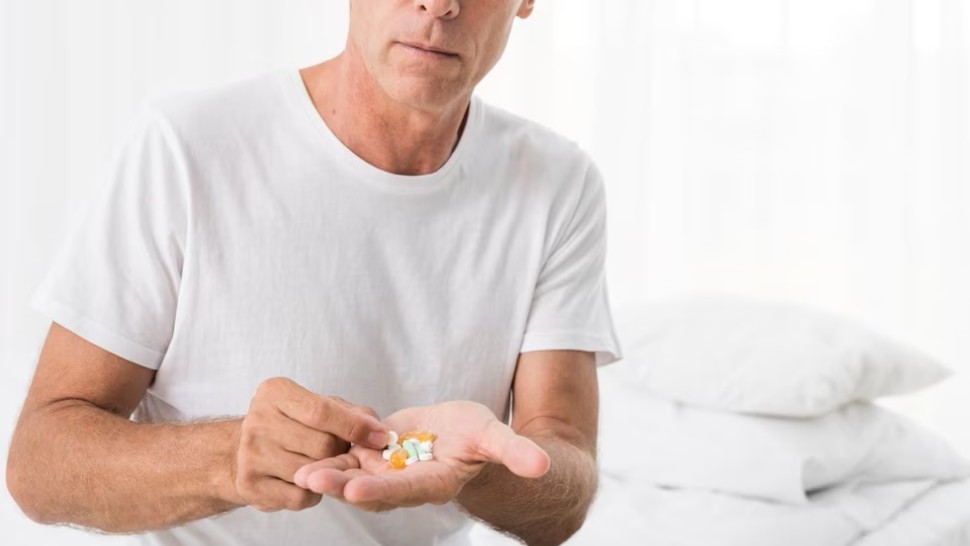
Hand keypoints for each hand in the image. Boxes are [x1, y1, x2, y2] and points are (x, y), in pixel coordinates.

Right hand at [232, 377, 388, 511]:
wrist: (245, 450)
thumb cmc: (294, 424)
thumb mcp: (320, 406)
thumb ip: (353, 414)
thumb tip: (380, 434)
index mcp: (275, 393)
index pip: (322, 411)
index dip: (355, 427)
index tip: (380, 438)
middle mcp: (257, 421)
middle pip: (322, 445)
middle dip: (341, 451)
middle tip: (340, 451)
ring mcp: (250, 454)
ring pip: (313, 473)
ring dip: (327, 473)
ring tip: (320, 463)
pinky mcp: (251, 485)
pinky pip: (300, 496)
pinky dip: (312, 493)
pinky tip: (305, 481)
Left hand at [293, 400, 549, 511]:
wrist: (456, 435)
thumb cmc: (477, 436)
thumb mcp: (494, 436)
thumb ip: (514, 452)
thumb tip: (542, 464)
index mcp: (434, 482)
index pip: (405, 490)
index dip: (381, 489)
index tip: (357, 490)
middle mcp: (404, 482)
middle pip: (369, 486)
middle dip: (341, 484)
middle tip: (312, 480)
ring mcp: (385, 469)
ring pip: (351, 473)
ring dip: (326, 473)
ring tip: (297, 470)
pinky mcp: (371, 454)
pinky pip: (346, 455)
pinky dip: (327, 453)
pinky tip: (301, 448)